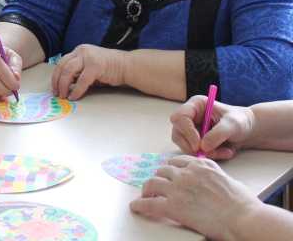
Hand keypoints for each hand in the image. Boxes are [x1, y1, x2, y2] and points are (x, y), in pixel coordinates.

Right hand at [0, 39, 21, 98]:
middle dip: (5, 89)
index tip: (17, 86)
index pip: (0, 69)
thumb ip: (16, 66)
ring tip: (4, 86)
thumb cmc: (1, 58)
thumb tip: (16, 77)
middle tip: (13, 91)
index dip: (10, 79)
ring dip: (0, 92)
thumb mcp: (12, 57)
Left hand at [51, 44, 126, 99]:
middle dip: (57, 82)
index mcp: (78, 51)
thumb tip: (64, 85)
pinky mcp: (96, 65)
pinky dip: (76, 90)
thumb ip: (77, 73)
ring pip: (68, 71)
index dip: (55, 77)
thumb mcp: (89, 68)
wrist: (128, 66)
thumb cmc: (109, 69)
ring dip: (63, 85)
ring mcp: (88, 57)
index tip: (54, 88)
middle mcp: (81, 51)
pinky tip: (74, 97)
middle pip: (62, 66)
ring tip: (64, 96)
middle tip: (57, 94)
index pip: (61, 63)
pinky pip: (82, 80)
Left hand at [130, 155, 261, 239]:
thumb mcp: (227, 179)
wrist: (244, 219)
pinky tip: (136, 207)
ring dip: (148, 189)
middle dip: (159, 178)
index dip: (171, 168)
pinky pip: (149, 203)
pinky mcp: (173, 206)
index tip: (168, 173)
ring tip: (146, 195)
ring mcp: (178, 188)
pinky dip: (140, 205)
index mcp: (200, 165)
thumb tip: (209, 180)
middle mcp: (186, 173)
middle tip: (156, 186)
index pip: (177, 161)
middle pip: (162, 171)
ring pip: (153, 183)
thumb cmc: (242, 204)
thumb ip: (213, 175)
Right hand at [171, 96, 254, 159]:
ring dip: (203, 153)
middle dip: (192, 145)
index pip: (180, 117)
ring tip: (224, 152)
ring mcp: (191, 129)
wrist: (248, 130)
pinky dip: (209, 156)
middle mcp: (190, 116)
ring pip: (184, 144)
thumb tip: (203, 147)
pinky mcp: (195, 141)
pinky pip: (194, 152)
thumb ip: (218, 134)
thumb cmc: (241, 121)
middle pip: (177, 132)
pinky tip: (224, 153)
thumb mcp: (233, 125)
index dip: (187, 131)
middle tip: (207, 153)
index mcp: (195, 105)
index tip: (199, 145)